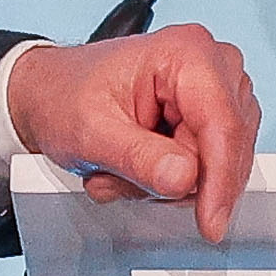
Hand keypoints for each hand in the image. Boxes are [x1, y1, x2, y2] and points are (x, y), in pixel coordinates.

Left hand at [5, 23, 262, 241]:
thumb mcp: (91, 132)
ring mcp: (215, 90)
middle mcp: (212, 64)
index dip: (220, 180)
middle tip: (123, 175)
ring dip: (169, 181)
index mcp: (186, 53)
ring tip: (122, 165)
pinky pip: (210, 165)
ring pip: (219, 162)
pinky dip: (172, 178)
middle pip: (225, 147)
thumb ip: (138, 158)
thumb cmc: (64, 96)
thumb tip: (184, 179)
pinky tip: (138, 166)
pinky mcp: (211, 114)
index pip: (222, 125)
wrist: (50, 92)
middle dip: (177, 178)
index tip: (210, 222)